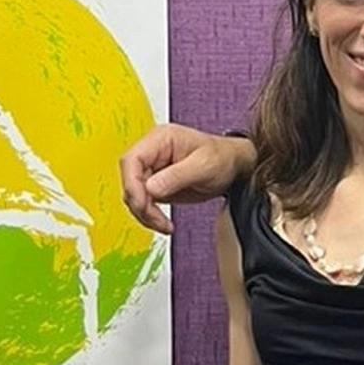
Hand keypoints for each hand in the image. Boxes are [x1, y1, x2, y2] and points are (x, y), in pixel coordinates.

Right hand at [118, 124, 253, 233]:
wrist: (234, 167)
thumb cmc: (223, 157)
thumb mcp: (204, 165)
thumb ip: (177, 176)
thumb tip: (150, 188)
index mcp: (160, 139)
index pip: (132, 160)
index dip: (132, 184)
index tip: (143, 203)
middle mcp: (153, 153)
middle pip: (130, 179)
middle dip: (140, 203)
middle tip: (157, 219)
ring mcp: (153, 169)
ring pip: (134, 194)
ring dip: (144, 213)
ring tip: (164, 225)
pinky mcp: (157, 185)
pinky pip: (144, 202)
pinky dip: (150, 215)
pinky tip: (163, 223)